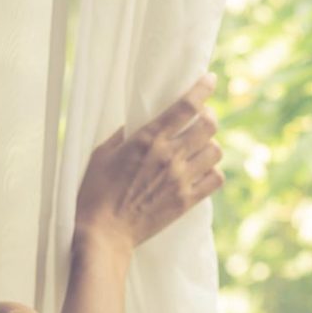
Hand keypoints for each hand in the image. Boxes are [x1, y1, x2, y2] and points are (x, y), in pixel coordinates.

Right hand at [74, 72, 223, 249]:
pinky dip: (213, 172)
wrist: (104, 233)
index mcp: (148, 139)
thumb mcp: (101, 155)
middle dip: (209, 116)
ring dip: (210, 145)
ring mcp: (181, 179)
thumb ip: (122, 136)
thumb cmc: (95, 192)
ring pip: (216, 151)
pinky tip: (201, 171)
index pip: (186, 106)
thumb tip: (135, 125)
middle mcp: (169, 156)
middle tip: (201, 119)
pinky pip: (216, 179)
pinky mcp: (186, 201)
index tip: (210, 79)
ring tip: (199, 147)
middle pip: (208, 125)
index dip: (203, 89)